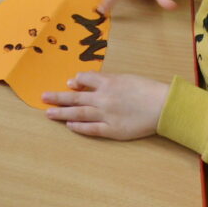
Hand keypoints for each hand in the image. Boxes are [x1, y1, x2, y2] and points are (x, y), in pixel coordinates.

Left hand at [42, 72, 168, 139]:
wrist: (163, 105)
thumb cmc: (145, 88)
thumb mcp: (123, 77)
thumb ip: (101, 79)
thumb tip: (78, 80)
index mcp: (107, 82)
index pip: (84, 79)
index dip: (75, 81)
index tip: (69, 84)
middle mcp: (103, 98)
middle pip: (75, 97)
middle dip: (58, 97)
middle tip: (43, 97)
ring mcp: (107, 114)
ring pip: (79, 113)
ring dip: (62, 113)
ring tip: (49, 113)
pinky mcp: (113, 129)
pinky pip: (92, 129)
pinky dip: (80, 127)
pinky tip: (70, 125)